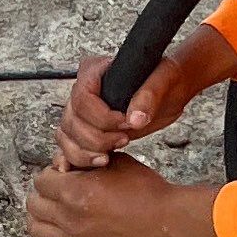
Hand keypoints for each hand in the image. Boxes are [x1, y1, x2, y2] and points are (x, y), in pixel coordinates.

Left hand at [25, 155, 225, 236]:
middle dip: (41, 196)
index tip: (58, 177)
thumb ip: (88, 162)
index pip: (40, 180)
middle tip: (52, 195)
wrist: (168, 219)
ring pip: (36, 230)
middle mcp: (70, 216)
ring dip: (38, 220)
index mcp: (75, 190)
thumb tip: (68, 165)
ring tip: (48, 217)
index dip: (48, 175)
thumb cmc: (147, 190)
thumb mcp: (116, 162)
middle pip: (34, 204)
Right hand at [52, 20, 236, 169]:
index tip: (126, 123)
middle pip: (71, 121)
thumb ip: (148, 96)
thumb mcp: (163, 80)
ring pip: (66, 136)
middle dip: (95, 138)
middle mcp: (83, 90)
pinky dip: (73, 158)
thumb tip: (135, 119)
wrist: (170, 91)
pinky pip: (68, 145)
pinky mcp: (88, 129)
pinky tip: (81, 166)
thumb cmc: (166, 78)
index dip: (101, 117)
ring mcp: (83, 111)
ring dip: (84, 152)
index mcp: (95, 71)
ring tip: (108, 157)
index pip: (81, 98)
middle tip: (124, 139)